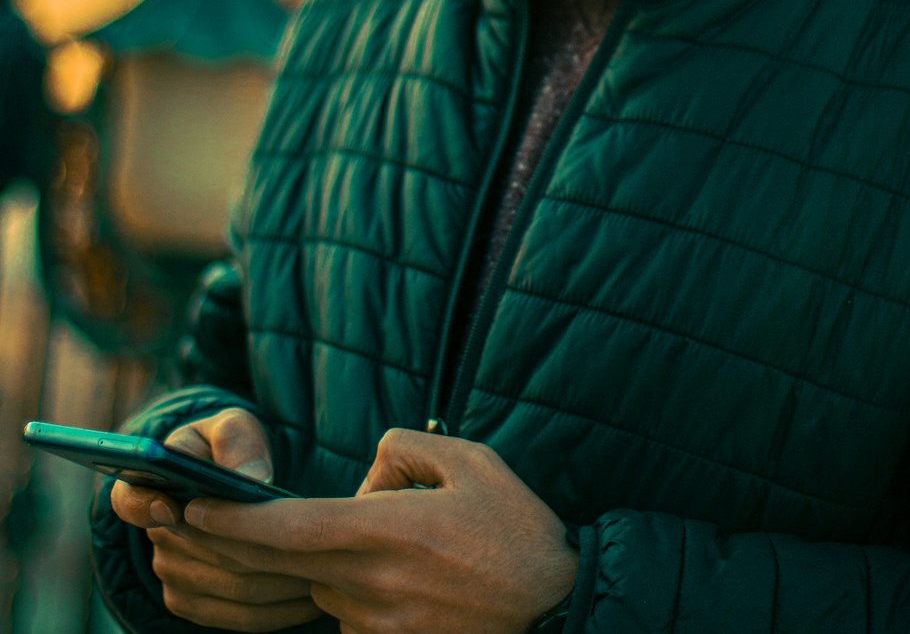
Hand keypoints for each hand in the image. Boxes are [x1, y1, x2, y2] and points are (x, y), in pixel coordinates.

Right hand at [109, 407, 319, 629]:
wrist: (233, 478)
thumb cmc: (231, 447)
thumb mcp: (232, 428)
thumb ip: (236, 442)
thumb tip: (251, 477)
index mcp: (148, 483)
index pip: (132, 500)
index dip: (153, 505)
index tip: (186, 505)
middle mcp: (154, 535)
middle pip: (207, 552)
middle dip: (264, 550)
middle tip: (317, 547)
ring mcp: (171, 574)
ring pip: (230, 588)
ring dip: (281, 584)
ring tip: (326, 570)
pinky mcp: (192, 602)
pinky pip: (235, 617)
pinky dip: (276, 611)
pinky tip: (310, 598)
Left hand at [182, 427, 578, 633]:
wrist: (560, 612)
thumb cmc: (517, 529)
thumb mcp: (469, 460)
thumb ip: (401, 451)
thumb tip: (366, 476)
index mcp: (381, 533)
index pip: (283, 529)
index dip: (229, 520)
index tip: (191, 506)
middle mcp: (367, 587)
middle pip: (286, 565)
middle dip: (249, 544)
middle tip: (212, 518)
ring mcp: (375, 629)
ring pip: (324, 589)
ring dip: (333, 565)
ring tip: (403, 549)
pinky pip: (353, 617)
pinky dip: (361, 595)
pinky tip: (414, 582)